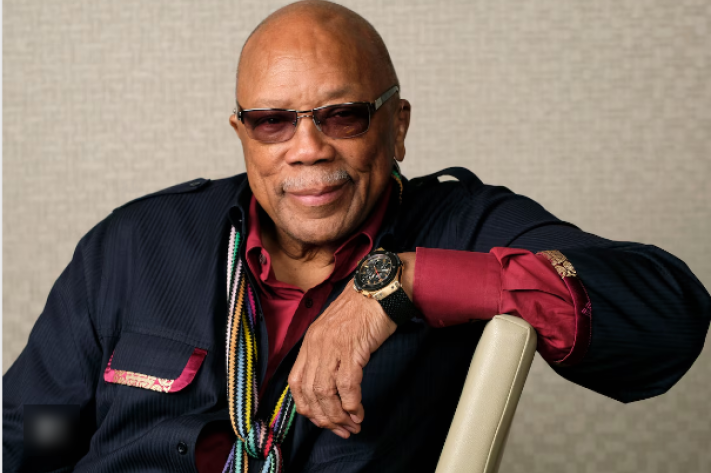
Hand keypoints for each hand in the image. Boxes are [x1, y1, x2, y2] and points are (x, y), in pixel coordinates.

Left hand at [288, 280, 396, 438]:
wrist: (380, 289)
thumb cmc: (362, 310)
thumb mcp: (335, 330)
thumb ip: (327, 352)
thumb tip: (329, 384)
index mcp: (309, 342)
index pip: (295, 382)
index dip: (306, 406)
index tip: (322, 419)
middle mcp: (315, 345)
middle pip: (309, 392)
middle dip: (324, 418)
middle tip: (340, 430)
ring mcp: (332, 347)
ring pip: (325, 393)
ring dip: (338, 416)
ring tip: (351, 425)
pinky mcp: (352, 349)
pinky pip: (346, 386)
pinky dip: (351, 405)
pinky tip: (358, 413)